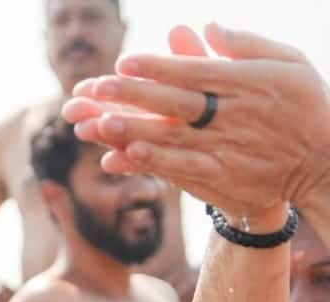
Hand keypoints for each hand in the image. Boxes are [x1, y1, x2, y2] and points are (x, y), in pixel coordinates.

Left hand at [62, 23, 329, 217]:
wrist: (321, 161)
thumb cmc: (301, 105)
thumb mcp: (287, 64)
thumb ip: (246, 45)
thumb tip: (206, 26)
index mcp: (247, 83)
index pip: (194, 71)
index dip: (157, 67)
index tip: (123, 62)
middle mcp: (232, 116)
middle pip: (174, 103)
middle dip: (132, 95)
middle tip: (93, 88)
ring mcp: (224, 149)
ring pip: (170, 138)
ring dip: (131, 131)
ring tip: (95, 123)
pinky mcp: (219, 177)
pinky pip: (178, 169)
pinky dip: (149, 163)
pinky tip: (120, 156)